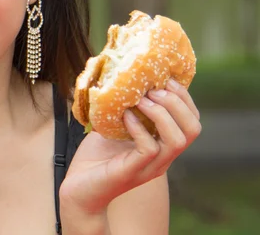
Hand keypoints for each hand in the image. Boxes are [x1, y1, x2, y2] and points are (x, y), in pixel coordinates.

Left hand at [60, 79, 201, 213]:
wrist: (77, 190)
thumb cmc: (95, 159)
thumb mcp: (114, 127)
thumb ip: (124, 109)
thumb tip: (121, 78)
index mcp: (162, 146)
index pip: (191, 121)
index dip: (184, 98)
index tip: (165, 78)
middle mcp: (162, 158)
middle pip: (192, 129)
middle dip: (177, 103)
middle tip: (153, 89)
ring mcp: (149, 167)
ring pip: (177, 140)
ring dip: (161, 114)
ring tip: (141, 99)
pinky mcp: (132, 172)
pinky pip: (149, 148)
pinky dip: (140, 128)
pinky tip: (126, 116)